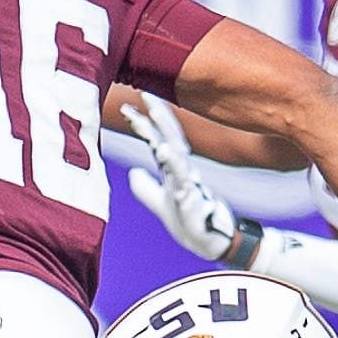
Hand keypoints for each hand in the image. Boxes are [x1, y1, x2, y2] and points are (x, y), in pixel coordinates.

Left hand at [121, 98, 254, 263]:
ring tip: (152, 113)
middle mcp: (182, 171)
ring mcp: (189, 182)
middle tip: (144, 94)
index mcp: (174, 170)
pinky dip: (173, 163)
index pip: (158, 141)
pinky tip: (163, 151)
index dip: (144, 124)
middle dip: (158, 115)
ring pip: (177, 151)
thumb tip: (132, 173)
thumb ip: (146, 188)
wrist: (210, 244)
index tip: (128, 108)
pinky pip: (182, 178)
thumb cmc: (189, 222)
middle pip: (170, 137)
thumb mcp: (161, 204)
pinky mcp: (192, 198)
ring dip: (166, 131)